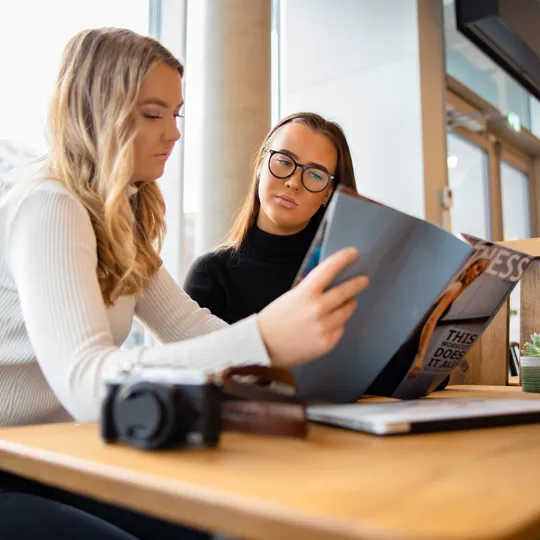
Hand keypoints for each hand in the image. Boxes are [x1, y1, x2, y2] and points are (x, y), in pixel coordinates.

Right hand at [258, 248, 368, 367]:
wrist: (263, 346)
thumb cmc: (274, 320)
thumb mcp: (291, 297)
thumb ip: (311, 289)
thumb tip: (332, 280)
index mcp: (305, 293)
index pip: (329, 269)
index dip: (344, 258)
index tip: (353, 253)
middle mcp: (318, 309)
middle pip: (346, 291)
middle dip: (357, 283)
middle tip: (363, 280)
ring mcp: (324, 327)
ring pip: (347, 310)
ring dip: (348, 304)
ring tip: (345, 303)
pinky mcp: (327, 342)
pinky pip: (341, 328)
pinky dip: (338, 324)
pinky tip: (328, 324)